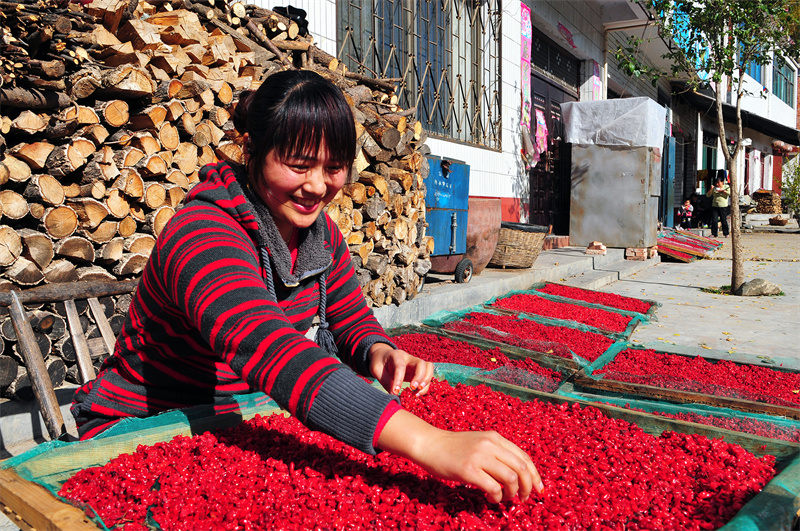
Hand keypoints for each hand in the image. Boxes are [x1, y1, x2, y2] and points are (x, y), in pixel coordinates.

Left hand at [369, 343, 433, 395]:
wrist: (384, 356)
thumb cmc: (379, 362)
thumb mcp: (376, 369)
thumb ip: (385, 381)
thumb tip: (395, 394)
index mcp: (396, 355)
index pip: (400, 366)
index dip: (399, 379)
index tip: (396, 391)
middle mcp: (409, 358)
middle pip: (421, 364)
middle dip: (420, 377)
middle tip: (413, 389)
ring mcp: (416, 364)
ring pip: (429, 369)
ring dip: (426, 382)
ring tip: (416, 394)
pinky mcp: (419, 371)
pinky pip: (427, 376)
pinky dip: (425, 386)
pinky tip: (416, 394)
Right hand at [377, 410, 543, 502]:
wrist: (429, 445)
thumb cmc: (453, 448)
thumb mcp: (479, 443)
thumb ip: (496, 453)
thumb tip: (516, 475)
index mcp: (495, 438)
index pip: (523, 457)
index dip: (535, 475)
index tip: (539, 488)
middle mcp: (490, 444)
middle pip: (521, 467)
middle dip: (528, 486)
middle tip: (525, 498)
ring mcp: (479, 456)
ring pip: (511, 478)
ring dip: (513, 493)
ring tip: (507, 498)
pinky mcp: (468, 470)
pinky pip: (493, 487)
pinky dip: (497, 497)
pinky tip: (491, 498)